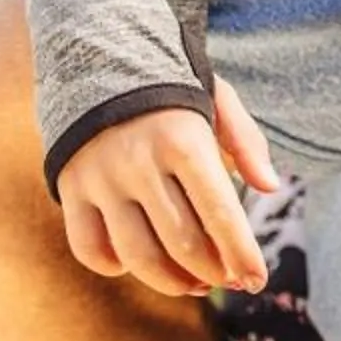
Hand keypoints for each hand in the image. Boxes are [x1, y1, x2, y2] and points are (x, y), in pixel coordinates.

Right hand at [59, 79, 282, 296]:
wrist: (96, 58)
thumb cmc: (171, 86)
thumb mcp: (217, 96)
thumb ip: (246, 140)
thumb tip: (271, 187)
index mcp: (183, 139)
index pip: (220, 213)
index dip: (241, 253)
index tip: (257, 281)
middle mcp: (139, 162)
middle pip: (183, 243)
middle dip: (214, 271)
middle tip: (229, 279)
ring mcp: (100, 179)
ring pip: (138, 256)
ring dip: (173, 282)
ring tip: (196, 282)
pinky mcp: (70, 189)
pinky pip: (89, 249)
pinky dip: (116, 266)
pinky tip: (139, 262)